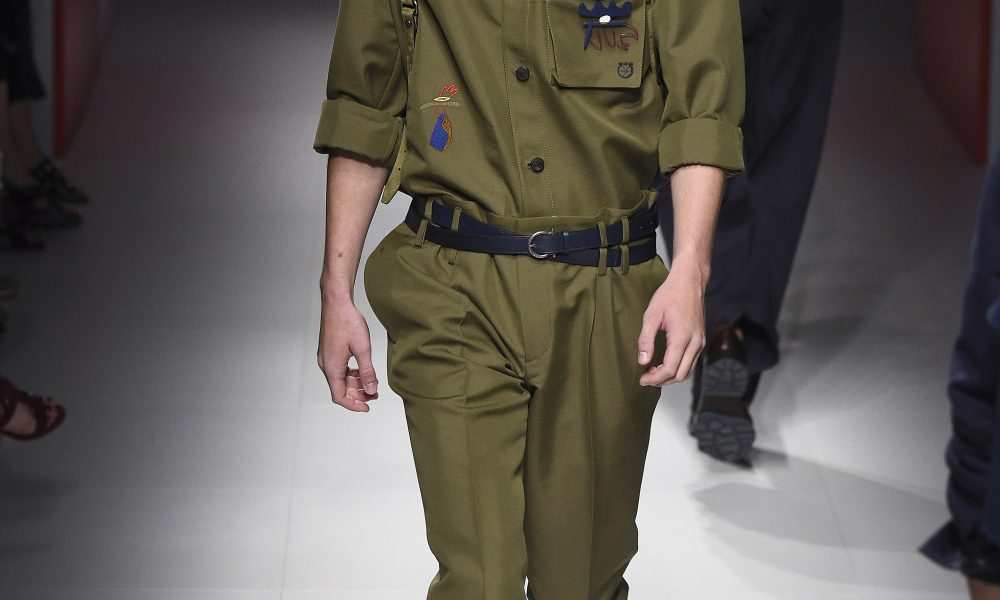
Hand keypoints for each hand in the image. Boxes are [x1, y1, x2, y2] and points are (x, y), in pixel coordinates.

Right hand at [317, 297, 378, 411]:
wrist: (337, 302)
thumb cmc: (348, 322)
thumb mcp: (363, 349)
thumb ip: (367, 372)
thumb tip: (371, 390)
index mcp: (332, 367)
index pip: (339, 396)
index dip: (353, 405)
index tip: (367, 407)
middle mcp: (326, 365)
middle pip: (340, 389)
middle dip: (357, 394)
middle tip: (374, 394)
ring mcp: (327, 358)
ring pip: (341, 379)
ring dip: (355, 384)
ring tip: (372, 384)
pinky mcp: (330, 352)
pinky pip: (340, 369)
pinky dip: (352, 374)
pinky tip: (363, 371)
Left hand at [637, 262, 707, 385]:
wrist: (690, 282)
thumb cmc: (670, 295)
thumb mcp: (651, 315)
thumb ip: (646, 339)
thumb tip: (642, 361)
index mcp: (682, 337)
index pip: (670, 369)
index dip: (655, 378)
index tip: (642, 379)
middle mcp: (695, 343)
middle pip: (681, 375)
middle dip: (662, 380)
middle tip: (646, 378)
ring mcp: (700, 342)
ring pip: (688, 371)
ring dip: (671, 376)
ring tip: (653, 372)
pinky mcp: (701, 340)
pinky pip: (691, 362)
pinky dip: (678, 368)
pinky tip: (665, 363)